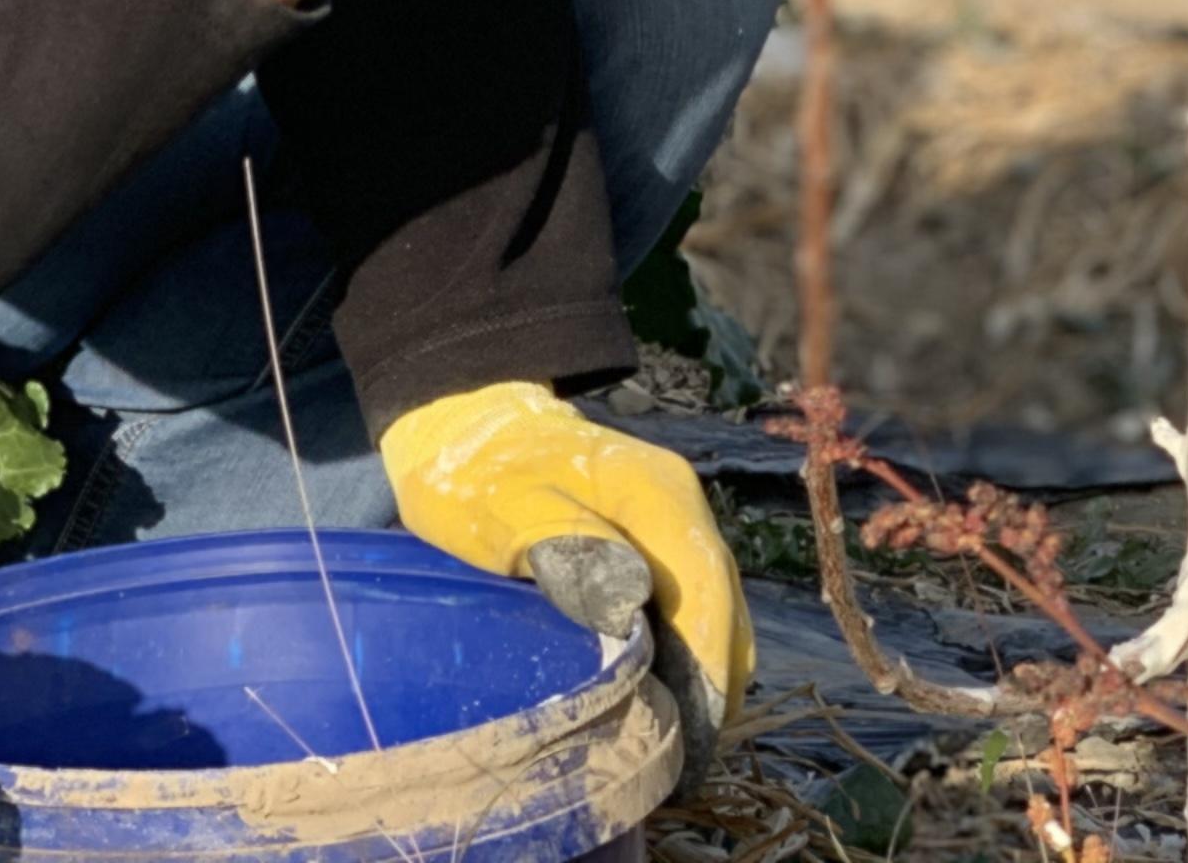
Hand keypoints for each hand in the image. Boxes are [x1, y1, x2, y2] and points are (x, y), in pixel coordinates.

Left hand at [380, 380, 752, 783]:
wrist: (464, 421)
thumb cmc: (476, 470)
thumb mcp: (507, 510)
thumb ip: (571, 551)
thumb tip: (633, 608)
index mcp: (656, 493)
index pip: (706, 588)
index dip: (708, 667)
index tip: (696, 737)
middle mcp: (680, 506)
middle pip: (724, 607)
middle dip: (714, 687)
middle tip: (684, 766)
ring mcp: (672, 523)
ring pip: (714, 612)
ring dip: (703, 676)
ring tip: (672, 748)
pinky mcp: (654, 542)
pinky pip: (688, 607)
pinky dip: (684, 657)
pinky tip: (655, 699)